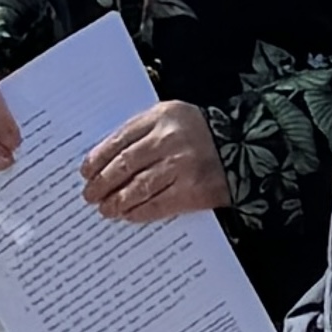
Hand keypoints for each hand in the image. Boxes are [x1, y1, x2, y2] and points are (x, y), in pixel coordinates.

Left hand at [81, 99, 228, 224]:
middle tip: (89, 195)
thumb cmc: (200, 134)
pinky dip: (139, 212)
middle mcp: (170, 139)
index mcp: (161, 116)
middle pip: (124, 164)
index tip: (85, 172)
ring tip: (106, 209)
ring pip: (137, 187)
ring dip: (117, 201)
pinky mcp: (193, 191)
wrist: (245, 146)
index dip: (98, 158)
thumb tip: (104, 162)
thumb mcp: (172, 119)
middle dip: (102, 183)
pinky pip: (158, 205)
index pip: (119, 139)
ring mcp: (182, 166)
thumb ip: (142, 133)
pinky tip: (128, 215)